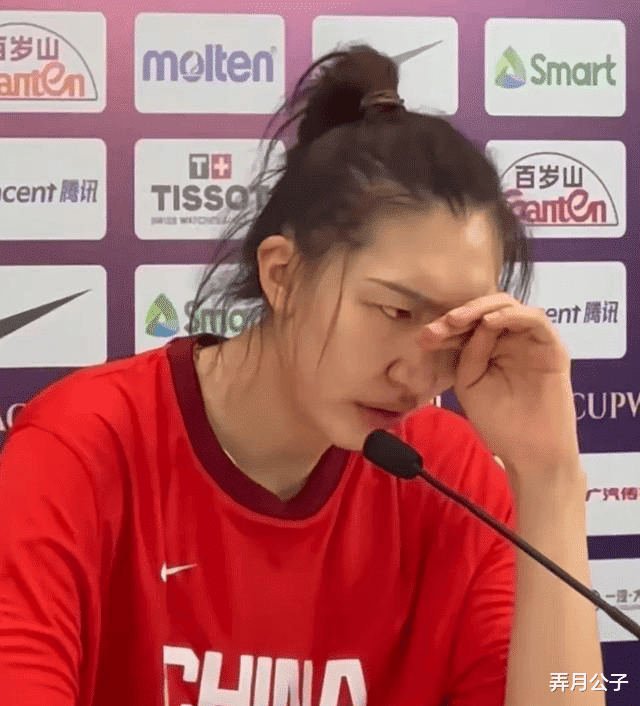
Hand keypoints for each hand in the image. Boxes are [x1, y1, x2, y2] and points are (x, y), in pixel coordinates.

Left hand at [418, 293, 580, 484]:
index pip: (467, 325)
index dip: (446, 327)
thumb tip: (472, 325)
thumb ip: (469, 353)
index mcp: (489, 348)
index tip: (425, 337)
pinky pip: (535, 319)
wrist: (529, 452)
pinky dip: (511, 315)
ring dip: (480, 309)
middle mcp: (510, 339)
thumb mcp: (470, 384)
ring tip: (457, 320)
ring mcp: (531, 341)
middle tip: (440, 325)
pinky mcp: (552, 346)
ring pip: (508, 306)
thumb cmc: (499, 423)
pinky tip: (489, 322)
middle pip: (485, 310)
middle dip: (459, 314)